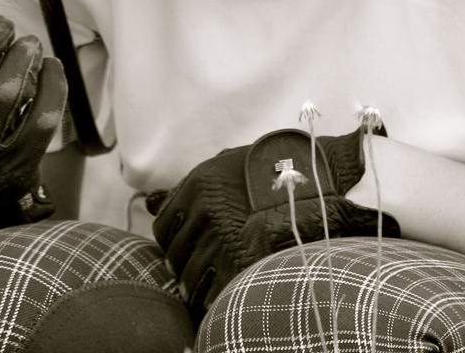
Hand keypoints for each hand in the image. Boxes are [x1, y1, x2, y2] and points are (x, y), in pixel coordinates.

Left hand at [147, 125, 400, 317]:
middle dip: (181, 268)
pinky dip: (210, 300)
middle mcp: (205, 209)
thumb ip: (188, 186)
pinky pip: (212, 291)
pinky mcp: (242, 261)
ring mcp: (223, 236)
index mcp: (198, 184)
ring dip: (193, 287)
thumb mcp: (224, 165)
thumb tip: (150, 200)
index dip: (170, 245)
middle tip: (192, 276)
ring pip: (189, 275)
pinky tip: (218, 299)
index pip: (164, 226)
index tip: (180, 252)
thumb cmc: (269, 172)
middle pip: (175, 254)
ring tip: (204, 291)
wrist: (314, 179)